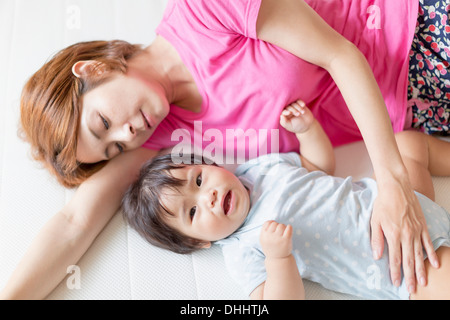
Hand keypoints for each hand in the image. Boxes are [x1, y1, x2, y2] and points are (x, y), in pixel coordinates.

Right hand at [260, 221, 292, 258]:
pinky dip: (289, 227)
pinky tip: (289, 229)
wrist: (277, 259)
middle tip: (279, 232)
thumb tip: (271, 221)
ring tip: (283, 233)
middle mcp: (270, 236)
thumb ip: (265, 230)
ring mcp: (278, 238)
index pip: (267, 223)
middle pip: (275, 223)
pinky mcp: (286, 240)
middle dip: (277, 226)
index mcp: (263, 236)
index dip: (271, 223)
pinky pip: (289, 228)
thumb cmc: (271, 247)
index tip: (274, 228)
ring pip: (281, 225)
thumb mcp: (263, 240)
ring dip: (283, 227)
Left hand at [280, 100, 314, 133]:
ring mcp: (293, 106)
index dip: (285, 111)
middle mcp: (287, 110)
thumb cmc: (297, 127)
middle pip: (288, 106)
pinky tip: (303, 105)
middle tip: (298, 114)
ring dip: (298, 107)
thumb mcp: (290, 126)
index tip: (289, 112)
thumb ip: (284, 122)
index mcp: (284, 115)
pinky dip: (300, 102)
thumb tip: (281, 115)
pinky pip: (298, 100)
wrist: (307, 125)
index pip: (282, 111)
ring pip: (293, 103)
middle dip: (293, 110)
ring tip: (303, 112)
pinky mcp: (299, 104)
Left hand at [370, 176, 438, 293]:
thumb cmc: (383, 204)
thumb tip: (377, 256)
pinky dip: (432, 254)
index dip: (395, 272)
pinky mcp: (423, 226)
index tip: (396, 282)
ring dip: (421, 269)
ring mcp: (416, 231)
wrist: (396, 188)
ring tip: (422, 281)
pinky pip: (428, 243)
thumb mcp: (375, 221)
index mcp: (393, 234)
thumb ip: (377, 240)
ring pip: (420, 254)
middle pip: (409, 260)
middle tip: (411, 288)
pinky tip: (435, 264)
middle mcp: (407, 235)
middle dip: (410, 276)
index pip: (395, 258)